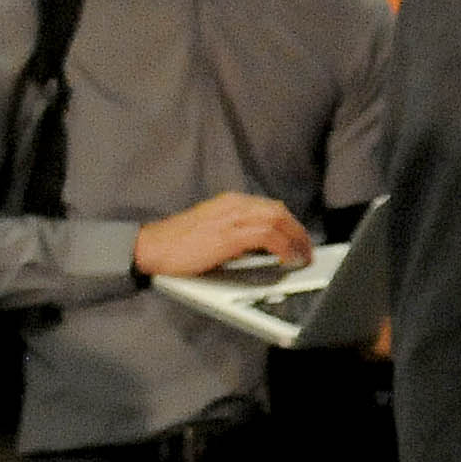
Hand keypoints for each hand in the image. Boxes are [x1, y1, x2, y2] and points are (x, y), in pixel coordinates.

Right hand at [135, 192, 314, 280]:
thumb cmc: (178, 244)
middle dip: (298, 231)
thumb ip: (235, 233)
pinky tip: (288, 259)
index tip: (299, 239)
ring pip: (278, 221)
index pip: (270, 207)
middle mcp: (235, 204)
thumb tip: (258, 248)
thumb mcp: (212, 230)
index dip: (290, 224)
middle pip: (279, 211)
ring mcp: (233, 218)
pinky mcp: (230, 235)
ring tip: (302, 257)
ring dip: (296, 240)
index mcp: (230, 202)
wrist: (153, 247)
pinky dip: (284, 247)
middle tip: (307, 249)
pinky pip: (268, 237)